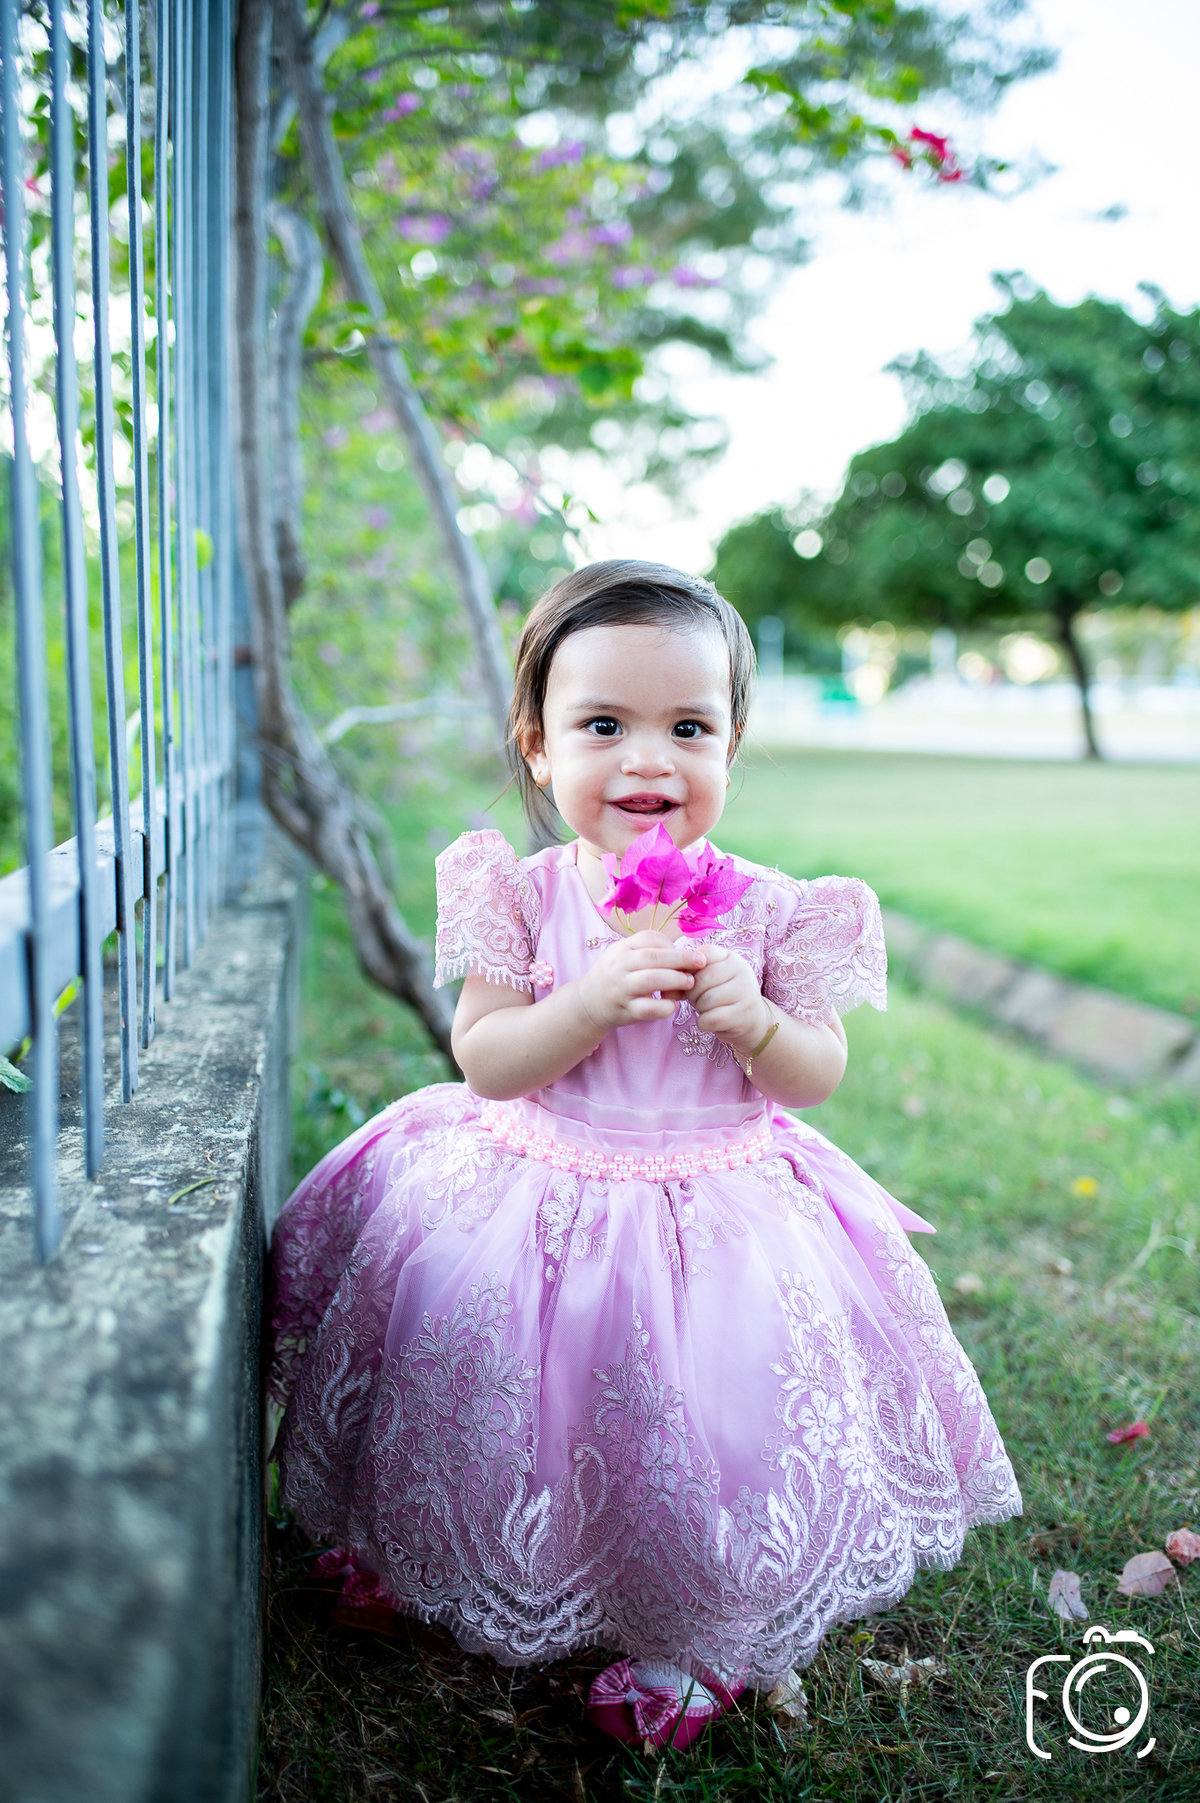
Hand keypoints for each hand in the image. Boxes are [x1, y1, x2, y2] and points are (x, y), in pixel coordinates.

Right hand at [576, 930, 707, 1033]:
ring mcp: (621, 988)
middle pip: (653, 957)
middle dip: (681, 959)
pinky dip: (664, 1007)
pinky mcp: (624, 1010)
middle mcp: (619, 966)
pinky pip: (648, 1008)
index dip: (673, 945)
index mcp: (622, 949)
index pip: (650, 938)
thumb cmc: (615, 977)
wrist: (587, 1003)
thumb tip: (686, 955)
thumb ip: (650, 953)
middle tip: (700, 964)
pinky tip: (673, 1005)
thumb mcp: (625, 956)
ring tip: (689, 984)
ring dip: (675, 980)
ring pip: (651, 979)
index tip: (688, 954)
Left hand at [688, 946, 772, 1057]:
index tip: (689, 980)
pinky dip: (703, 1023)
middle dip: (692, 993)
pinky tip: (708, 1021)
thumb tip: (665, 988)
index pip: (704, 954)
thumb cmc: (721, 996)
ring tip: (705, 1009)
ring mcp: (746, 992)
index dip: (690, 969)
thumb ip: (688, 975)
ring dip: (698, 1009)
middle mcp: (743, 971)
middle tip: (695, 999)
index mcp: (732, 957)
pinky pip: (711, 1019)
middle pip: (702, 979)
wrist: (750, 1020)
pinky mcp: (744, 1015)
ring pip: (706, 1000)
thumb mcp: (708, 980)